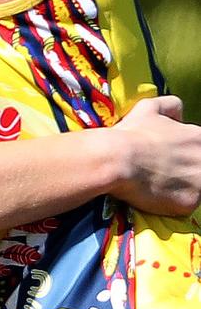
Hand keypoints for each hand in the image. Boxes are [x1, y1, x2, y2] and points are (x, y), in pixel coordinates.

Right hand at [113, 95, 200, 215]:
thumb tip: (178, 114)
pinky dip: (171, 201)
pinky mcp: (191, 201)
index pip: (198, 148)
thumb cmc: (131, 133)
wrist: (116, 158)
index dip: (184, 153)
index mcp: (198, 136)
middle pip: (199, 167)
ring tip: (157, 182)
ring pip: (196, 185)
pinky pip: (186, 203)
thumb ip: (169, 106)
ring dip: (180, 185)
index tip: (170, 157)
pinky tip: (154, 193)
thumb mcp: (148, 107)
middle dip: (186, 169)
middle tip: (162, 170)